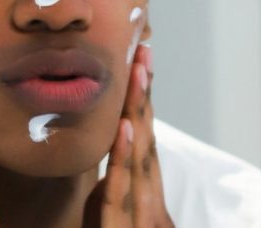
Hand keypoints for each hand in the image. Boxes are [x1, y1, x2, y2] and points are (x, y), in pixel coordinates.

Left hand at [85, 45, 174, 226]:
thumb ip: (114, 198)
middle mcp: (150, 204)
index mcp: (146, 199)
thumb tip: (110, 172)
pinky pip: (119, 194)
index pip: (144, 142)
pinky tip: (123, 127)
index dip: (143, 102)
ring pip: (140, 159)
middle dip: (145, 96)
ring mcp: (140, 219)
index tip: (139, 62)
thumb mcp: (112, 222)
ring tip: (137, 72)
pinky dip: (124, 158)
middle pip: (147, 141)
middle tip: (142, 50)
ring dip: (139, 113)